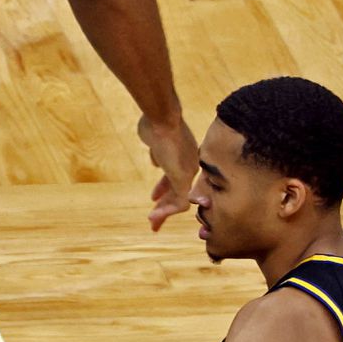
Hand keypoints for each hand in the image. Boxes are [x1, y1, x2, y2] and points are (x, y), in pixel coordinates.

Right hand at [139, 114, 200, 231]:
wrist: (161, 119)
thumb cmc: (155, 125)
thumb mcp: (154, 140)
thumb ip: (157, 151)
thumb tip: (156, 161)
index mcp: (184, 156)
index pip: (176, 178)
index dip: (164, 189)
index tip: (154, 197)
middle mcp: (189, 164)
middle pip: (179, 190)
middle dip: (165, 205)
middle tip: (154, 218)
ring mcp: (188, 171)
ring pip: (179, 199)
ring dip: (164, 212)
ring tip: (153, 222)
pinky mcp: (184, 178)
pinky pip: (179, 202)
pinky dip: (166, 212)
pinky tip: (153, 217)